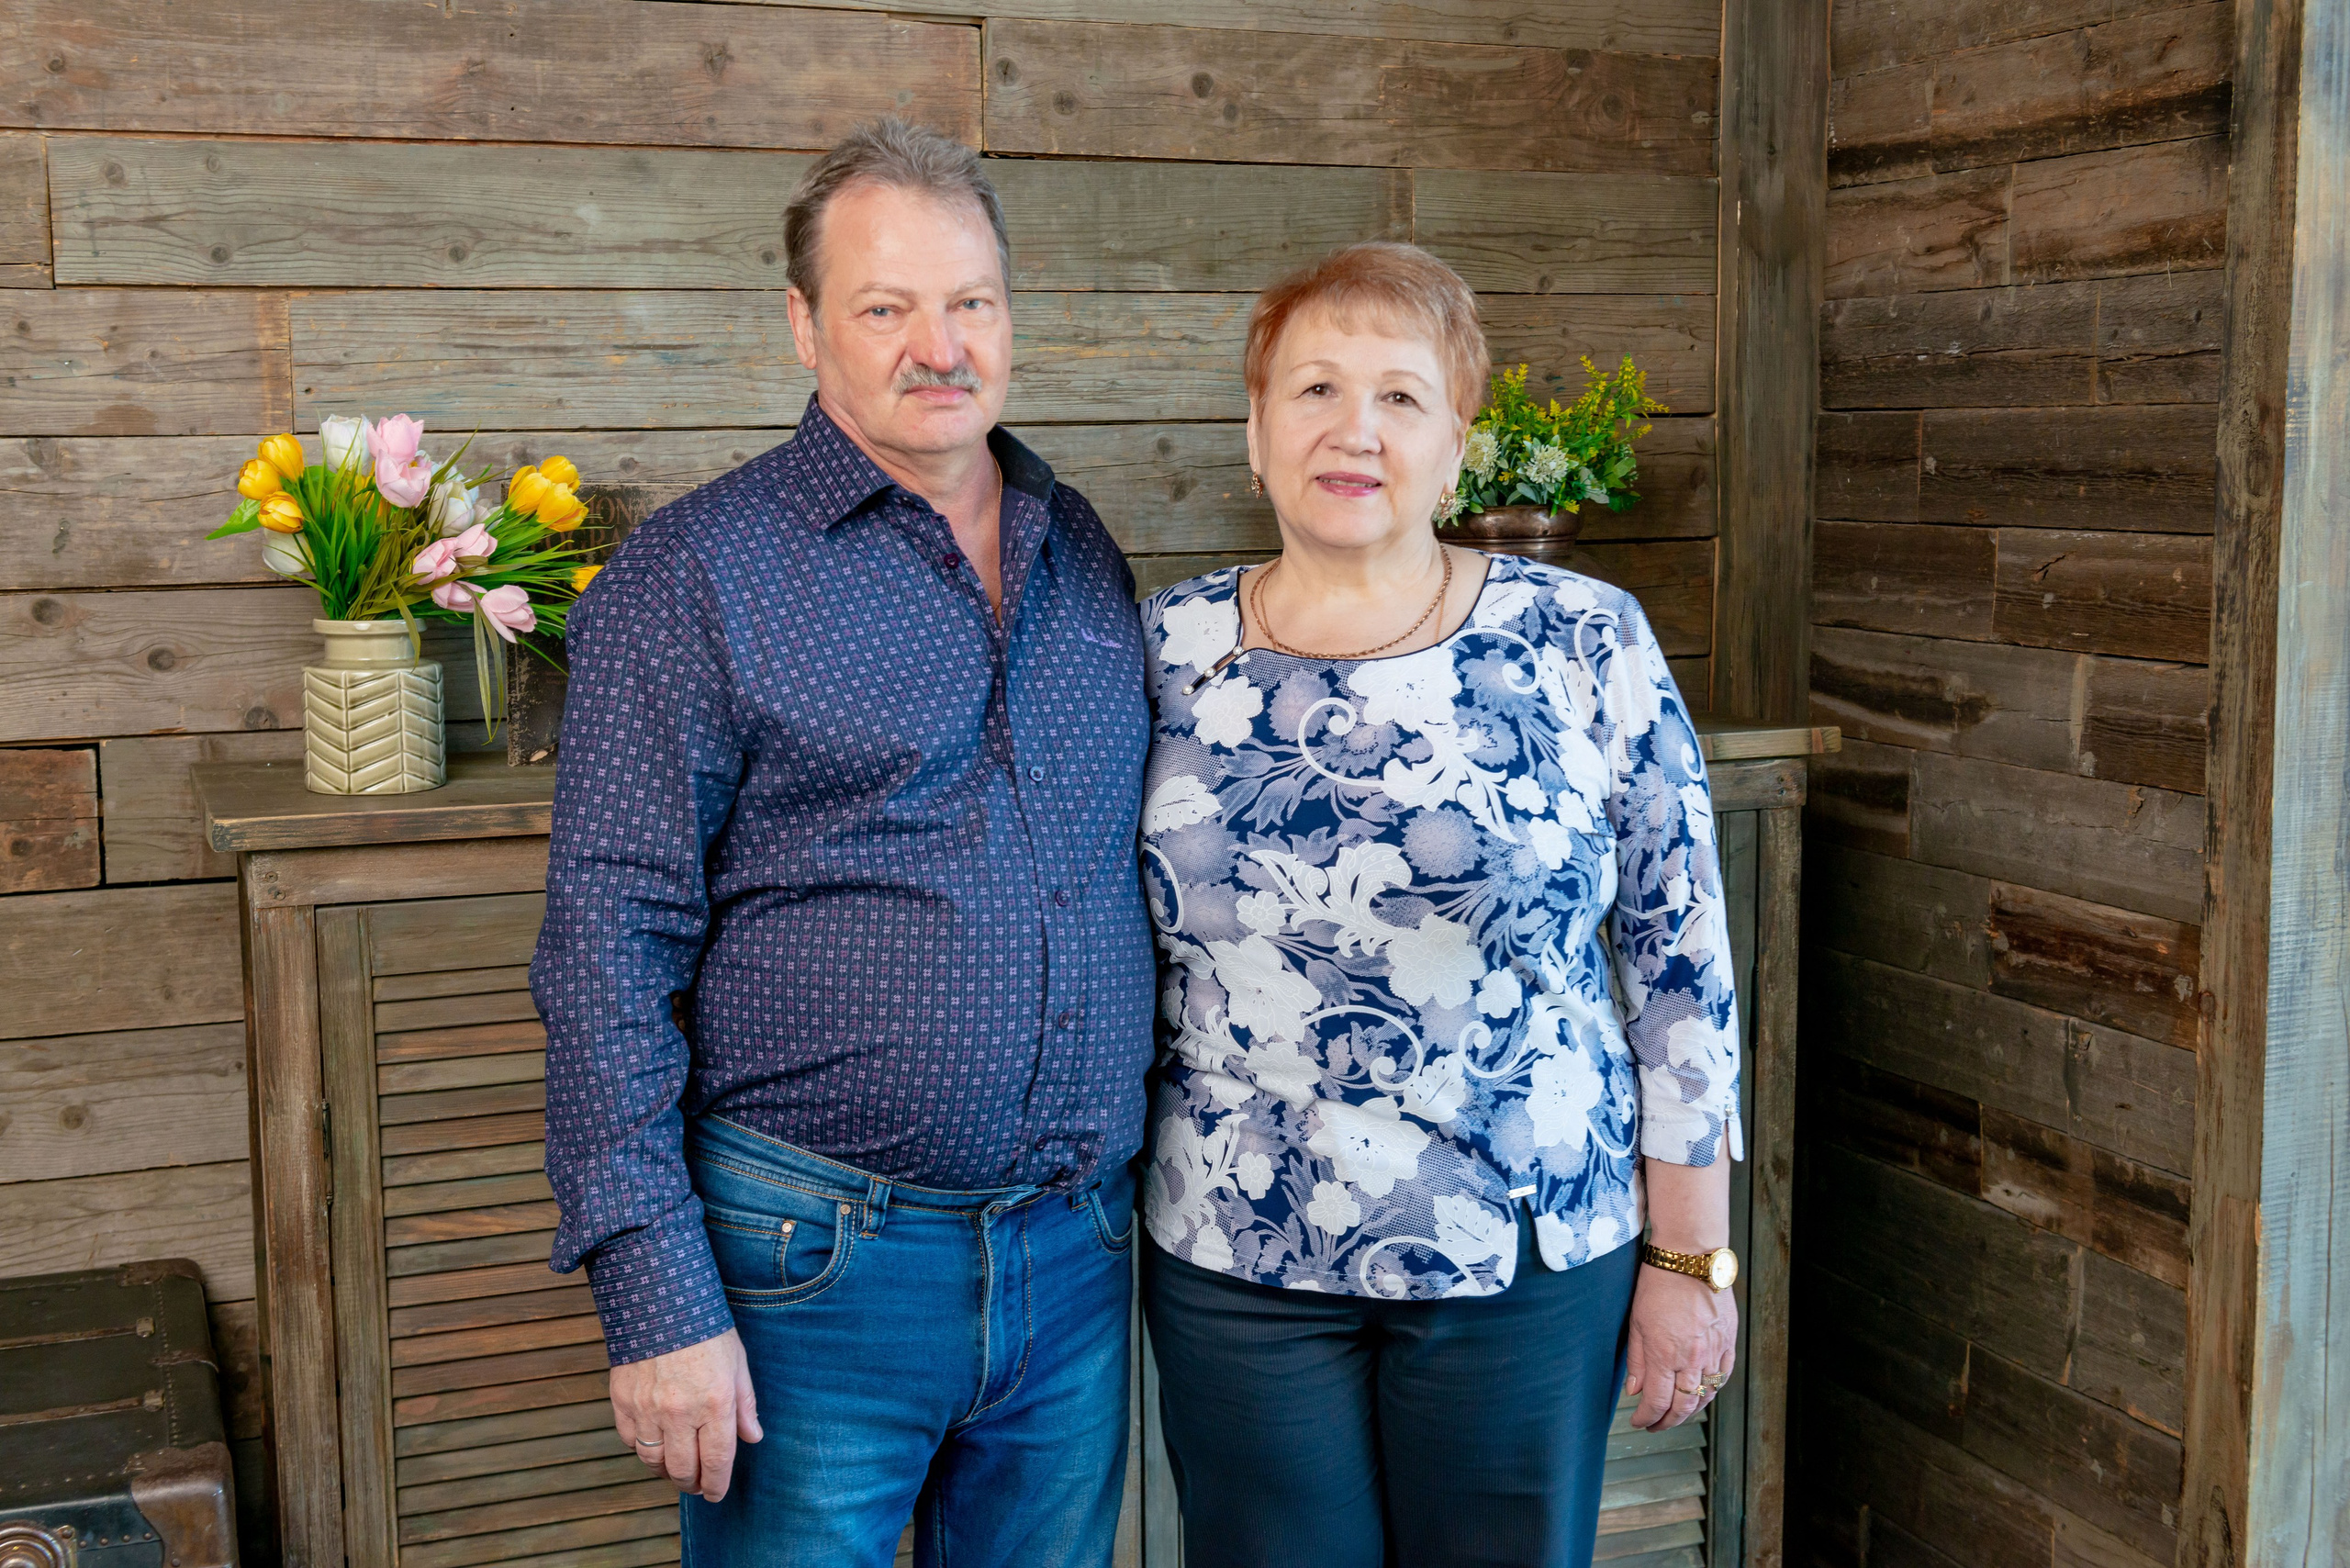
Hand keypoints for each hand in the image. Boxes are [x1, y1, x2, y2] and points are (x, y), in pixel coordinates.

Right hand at [610, 1328, 761, 1500]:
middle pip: (683, 1470)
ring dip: (666, 1472)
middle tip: (697, 1484)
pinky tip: (654, 1443)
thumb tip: (753, 1437)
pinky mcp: (622, 1401)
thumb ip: (745, 1404)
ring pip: (653, 1461)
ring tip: (676, 1468)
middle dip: (692, 1484)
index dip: (717, 1485)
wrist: (660, 1298)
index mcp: (715, 1403)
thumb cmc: (705, 1329)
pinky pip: (630, 1441)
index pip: (717, 1461)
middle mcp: (680, 1412)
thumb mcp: (737, 1362)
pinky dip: (642, 1449)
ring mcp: (647, 1408)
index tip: (716, 1493)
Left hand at [1624, 1265, 1736, 1431]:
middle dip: (1667, 1422)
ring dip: (1690, 1411)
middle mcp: (1692, 1358)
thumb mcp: (1636, 1322)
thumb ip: (1637, 1361)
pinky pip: (1724, 1376)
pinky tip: (1702, 1393)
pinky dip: (1713, 1390)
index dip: (1647, 1418)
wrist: (1690, 1258)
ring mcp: (1714, 1351)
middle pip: (1683, 1406)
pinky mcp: (1728, 1341)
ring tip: (1676, 1414)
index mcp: (1664, 1354)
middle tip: (1656, 1425)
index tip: (1639, 1421)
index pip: (1657, 1402)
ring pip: (1706, 1395)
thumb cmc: (1659, 1284)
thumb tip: (1635, 1391)